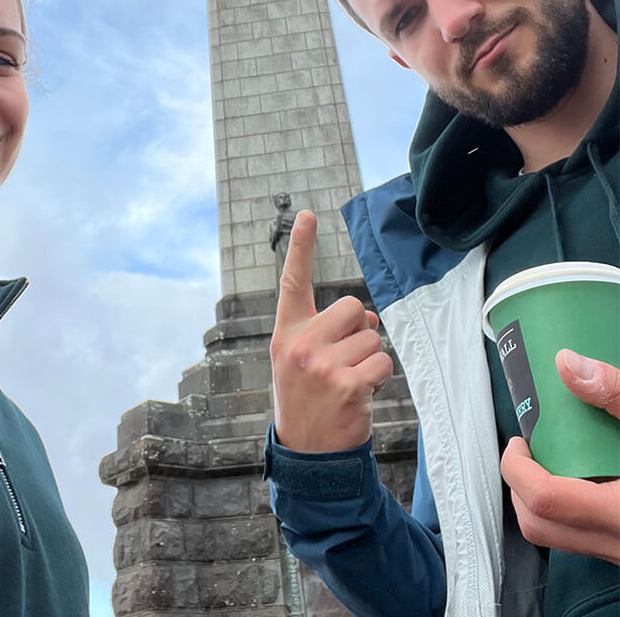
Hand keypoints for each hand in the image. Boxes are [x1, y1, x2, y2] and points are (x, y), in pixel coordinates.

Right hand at [269, 210, 392, 453]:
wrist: (306, 455)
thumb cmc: (309, 399)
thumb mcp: (303, 360)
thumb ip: (329, 331)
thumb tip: (368, 317)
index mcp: (287, 332)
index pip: (293, 281)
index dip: (302, 246)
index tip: (308, 215)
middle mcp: (300, 343)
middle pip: (353, 307)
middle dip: (359, 332)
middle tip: (343, 363)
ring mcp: (322, 364)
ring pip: (372, 338)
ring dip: (370, 360)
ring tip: (348, 385)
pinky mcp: (347, 384)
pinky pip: (382, 363)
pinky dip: (379, 379)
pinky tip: (360, 397)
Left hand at [501, 350, 619, 564]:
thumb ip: (619, 396)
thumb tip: (567, 364)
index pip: (544, 501)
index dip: (516, 468)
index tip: (518, 440)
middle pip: (541, 528)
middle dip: (520, 487)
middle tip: (528, 449)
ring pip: (565, 538)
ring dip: (546, 500)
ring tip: (557, 457)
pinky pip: (591, 538)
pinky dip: (576, 508)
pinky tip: (594, 474)